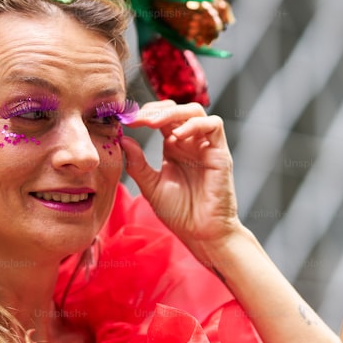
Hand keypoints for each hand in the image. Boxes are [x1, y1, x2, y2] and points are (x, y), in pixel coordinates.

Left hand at [121, 100, 242, 262]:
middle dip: (155, 110)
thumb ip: (137, 163)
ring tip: (153, 123)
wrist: (201, 233)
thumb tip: (122, 139)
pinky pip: (214, 125)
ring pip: (195, 111)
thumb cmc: (179, 213)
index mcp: (173, 148)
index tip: (125, 120)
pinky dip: (195, 125)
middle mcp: (190, 143)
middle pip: (176, 109)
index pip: (161, 118)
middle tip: (137, 119)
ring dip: (173, 113)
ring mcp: (206, 146)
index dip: (144, 115)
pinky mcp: (220, 153)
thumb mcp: (150, 186)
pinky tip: (177, 136)